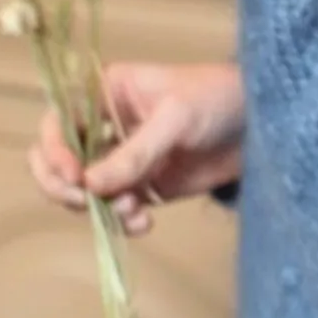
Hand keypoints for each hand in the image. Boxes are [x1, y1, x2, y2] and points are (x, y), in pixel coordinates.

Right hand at [29, 61, 244, 233]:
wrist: (263, 126)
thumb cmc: (218, 100)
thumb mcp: (175, 118)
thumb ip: (134, 153)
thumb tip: (90, 186)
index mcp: (104, 95)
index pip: (57, 122)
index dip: (54, 151)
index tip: (76, 177)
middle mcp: (104, 128)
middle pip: (58, 163)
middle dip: (65, 187)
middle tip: (86, 203)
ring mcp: (121, 161)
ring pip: (83, 193)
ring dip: (100, 209)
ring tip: (134, 211)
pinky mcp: (142, 188)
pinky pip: (115, 211)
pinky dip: (123, 223)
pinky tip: (146, 222)